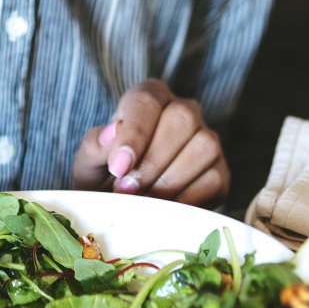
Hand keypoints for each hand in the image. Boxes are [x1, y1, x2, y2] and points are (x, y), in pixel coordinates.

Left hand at [72, 79, 228, 206]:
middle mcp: (184, 110)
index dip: (134, 135)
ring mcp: (207, 140)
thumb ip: (96, 145)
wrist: (125, 207)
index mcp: (149, 96)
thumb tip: (114, 130)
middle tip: (126, 190)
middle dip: (152, 162)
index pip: (146, 102)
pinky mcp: (220, 172)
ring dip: (170, 182)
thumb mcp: (89, 162)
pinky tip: (165, 211)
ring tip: (143, 201)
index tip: (119, 168)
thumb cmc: (105, 176)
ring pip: (203, 147)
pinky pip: (214, 180)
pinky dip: (188, 200)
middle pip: (181, 120)